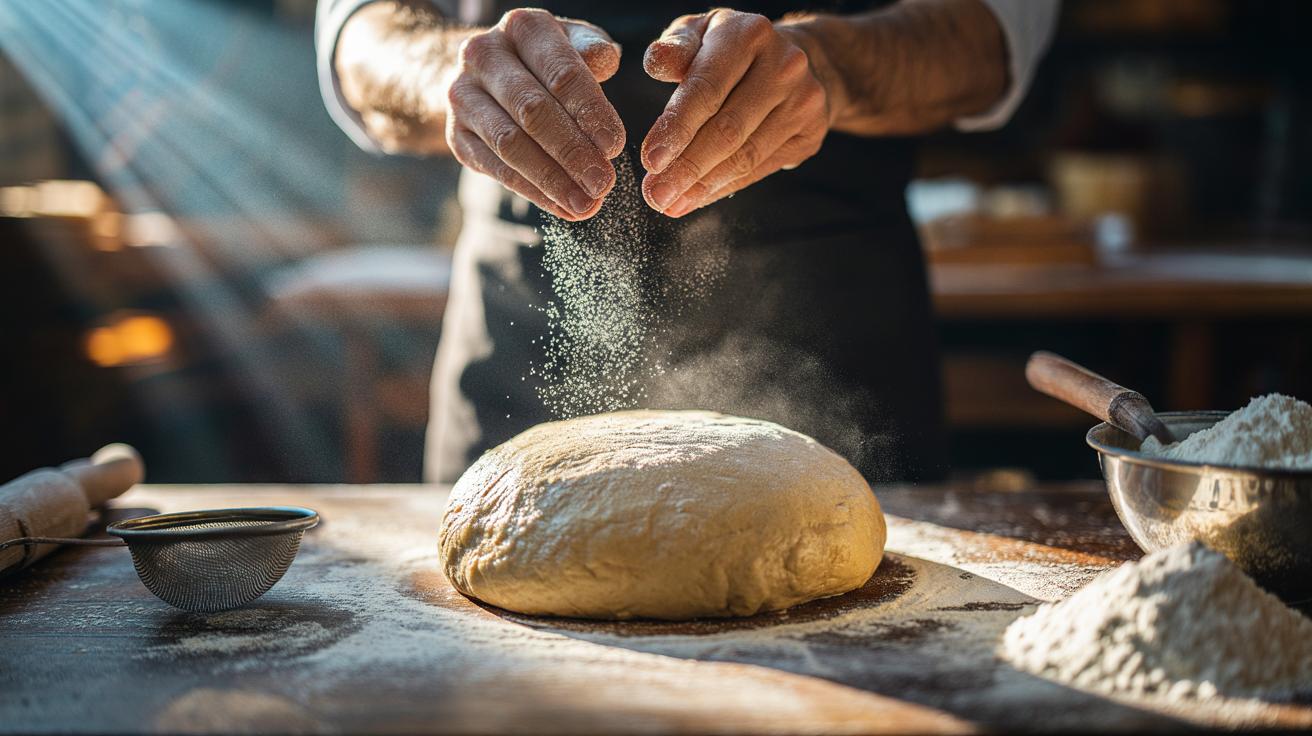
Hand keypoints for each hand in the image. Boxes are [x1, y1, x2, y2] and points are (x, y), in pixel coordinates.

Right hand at [446, 9, 625, 219]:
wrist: (486, 77)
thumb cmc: (545, 62)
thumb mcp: (571, 45)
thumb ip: (591, 51)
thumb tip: (605, 59)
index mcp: (522, 28)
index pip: (561, 73)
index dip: (589, 112)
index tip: (614, 146)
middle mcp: (484, 55)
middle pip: (532, 111)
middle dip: (572, 152)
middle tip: (603, 183)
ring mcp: (463, 95)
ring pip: (510, 144)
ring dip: (551, 179)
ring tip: (586, 204)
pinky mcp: (456, 135)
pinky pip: (495, 168)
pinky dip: (532, 191)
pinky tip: (562, 207)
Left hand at [639, 10, 830, 217]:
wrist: (794, 61)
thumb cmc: (730, 51)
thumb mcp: (700, 35)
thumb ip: (676, 48)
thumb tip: (657, 60)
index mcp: (749, 35)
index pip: (707, 89)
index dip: (677, 128)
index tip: (651, 160)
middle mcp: (784, 66)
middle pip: (727, 129)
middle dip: (686, 167)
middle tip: (655, 194)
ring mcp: (803, 100)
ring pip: (745, 156)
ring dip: (703, 185)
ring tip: (670, 203)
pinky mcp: (810, 132)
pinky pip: (760, 168)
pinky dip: (725, 187)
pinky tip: (697, 198)